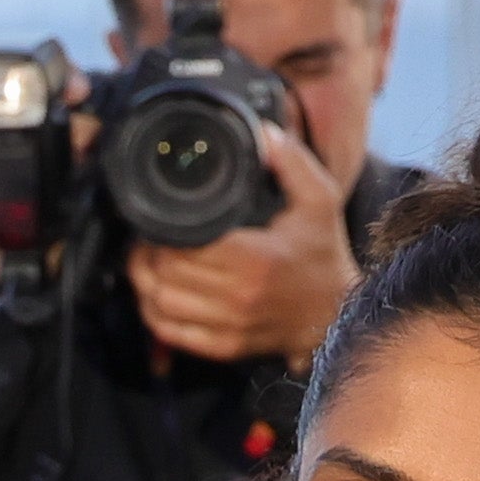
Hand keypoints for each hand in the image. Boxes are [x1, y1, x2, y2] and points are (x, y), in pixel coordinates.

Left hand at [121, 114, 360, 364]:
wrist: (335, 313)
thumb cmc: (323, 254)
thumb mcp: (320, 200)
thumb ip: (292, 163)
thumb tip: (263, 132)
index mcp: (255, 258)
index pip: (184, 247)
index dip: (160, 233)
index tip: (156, 219)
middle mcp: (238, 296)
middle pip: (165, 275)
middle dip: (146, 253)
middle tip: (145, 236)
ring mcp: (229, 326)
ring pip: (160, 305)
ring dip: (143, 282)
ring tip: (145, 261)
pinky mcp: (224, 347)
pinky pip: (171, 333)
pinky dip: (152, 313)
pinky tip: (153, 294)